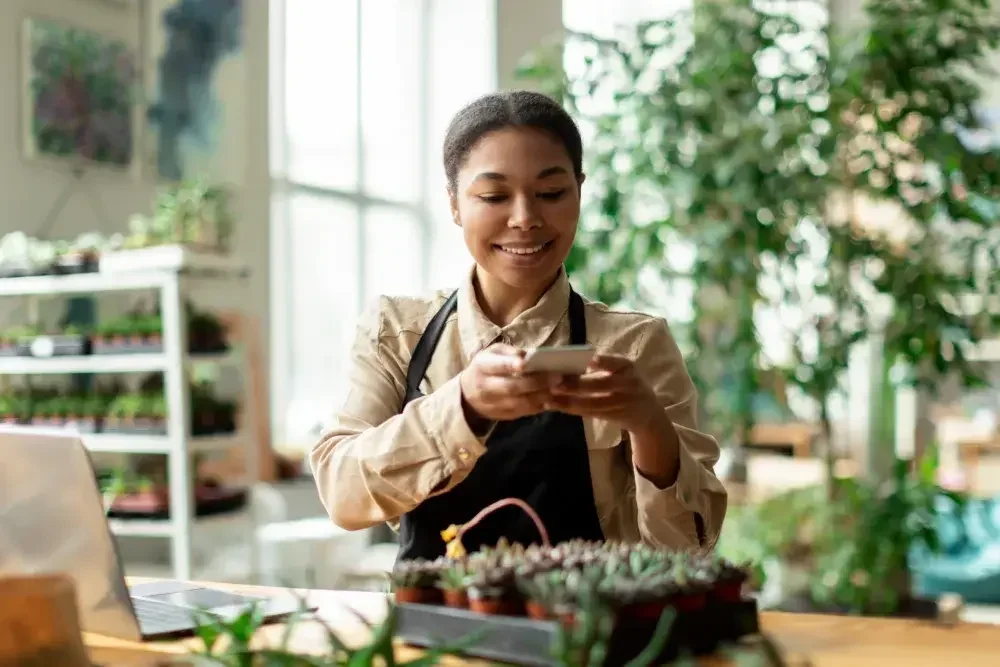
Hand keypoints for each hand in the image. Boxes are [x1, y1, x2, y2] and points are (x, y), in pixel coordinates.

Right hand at [459, 343, 561, 422]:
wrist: (468, 394)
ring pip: (519, 403)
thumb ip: (510, 352)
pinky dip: (538, 406)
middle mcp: (486, 386)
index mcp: (483, 366)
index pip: (497, 366)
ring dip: (541, 396)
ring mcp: (494, 404)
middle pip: (512, 387)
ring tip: (557, 388)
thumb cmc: (486, 367)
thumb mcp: (493, 353)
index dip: (510, 365)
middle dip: (536, 382)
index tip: (525, 363)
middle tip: (557, 377)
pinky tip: (550, 398)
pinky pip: (523, 412)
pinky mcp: (503, 415)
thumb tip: (530, 355)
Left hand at [545, 353, 660, 431]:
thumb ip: (601, 365)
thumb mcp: (621, 370)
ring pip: (593, 403)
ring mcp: (623, 402)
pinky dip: (572, 410)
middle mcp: (628, 383)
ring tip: (549, 398)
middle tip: (554, 383)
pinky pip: (590, 413)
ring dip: (569, 401)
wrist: (647, 412)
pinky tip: (557, 406)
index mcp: (626, 366)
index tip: (584, 361)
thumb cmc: (626, 384)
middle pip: (600, 385)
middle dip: (576, 385)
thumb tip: (567, 360)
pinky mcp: (615, 416)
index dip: (600, 362)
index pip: (613, 362)